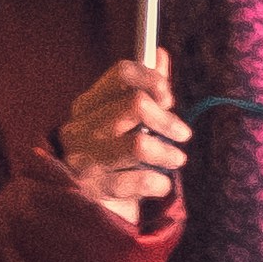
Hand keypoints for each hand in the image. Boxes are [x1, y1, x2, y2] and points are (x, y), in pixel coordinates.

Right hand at [54, 54, 187, 224]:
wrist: (81, 207)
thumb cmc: (108, 157)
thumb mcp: (121, 122)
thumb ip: (142, 89)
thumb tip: (160, 54)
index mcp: (87, 105)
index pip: (121, 73)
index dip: (152, 79)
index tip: (168, 96)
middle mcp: (80, 128)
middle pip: (136, 105)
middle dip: (168, 120)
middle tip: (182, 134)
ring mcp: (85, 159)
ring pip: (140, 145)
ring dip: (168, 153)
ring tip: (176, 159)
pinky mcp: (95, 190)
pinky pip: (140, 181)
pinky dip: (159, 183)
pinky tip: (159, 184)